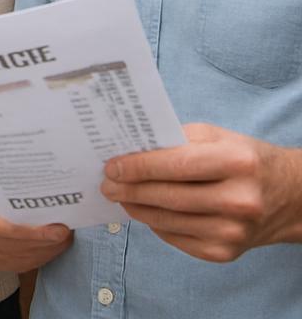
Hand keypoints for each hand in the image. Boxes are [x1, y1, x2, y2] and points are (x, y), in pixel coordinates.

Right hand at [0, 181, 71, 271]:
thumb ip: (13, 173)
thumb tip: (40, 171)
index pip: (1, 227)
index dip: (31, 232)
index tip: (58, 229)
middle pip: (14, 246)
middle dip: (45, 242)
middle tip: (66, 233)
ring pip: (21, 258)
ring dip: (46, 250)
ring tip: (64, 238)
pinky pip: (21, 265)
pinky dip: (41, 257)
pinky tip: (54, 247)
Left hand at [101, 123, 301, 261]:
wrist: (288, 198)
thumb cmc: (243, 158)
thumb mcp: (215, 137)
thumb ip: (175, 140)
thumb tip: (131, 149)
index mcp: (236, 162)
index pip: (176, 165)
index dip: (138, 166)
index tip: (112, 165)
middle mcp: (238, 200)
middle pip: (169, 196)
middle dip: (130, 189)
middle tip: (106, 183)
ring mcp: (233, 232)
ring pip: (169, 221)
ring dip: (136, 208)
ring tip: (118, 196)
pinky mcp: (226, 253)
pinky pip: (178, 239)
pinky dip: (155, 225)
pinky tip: (143, 211)